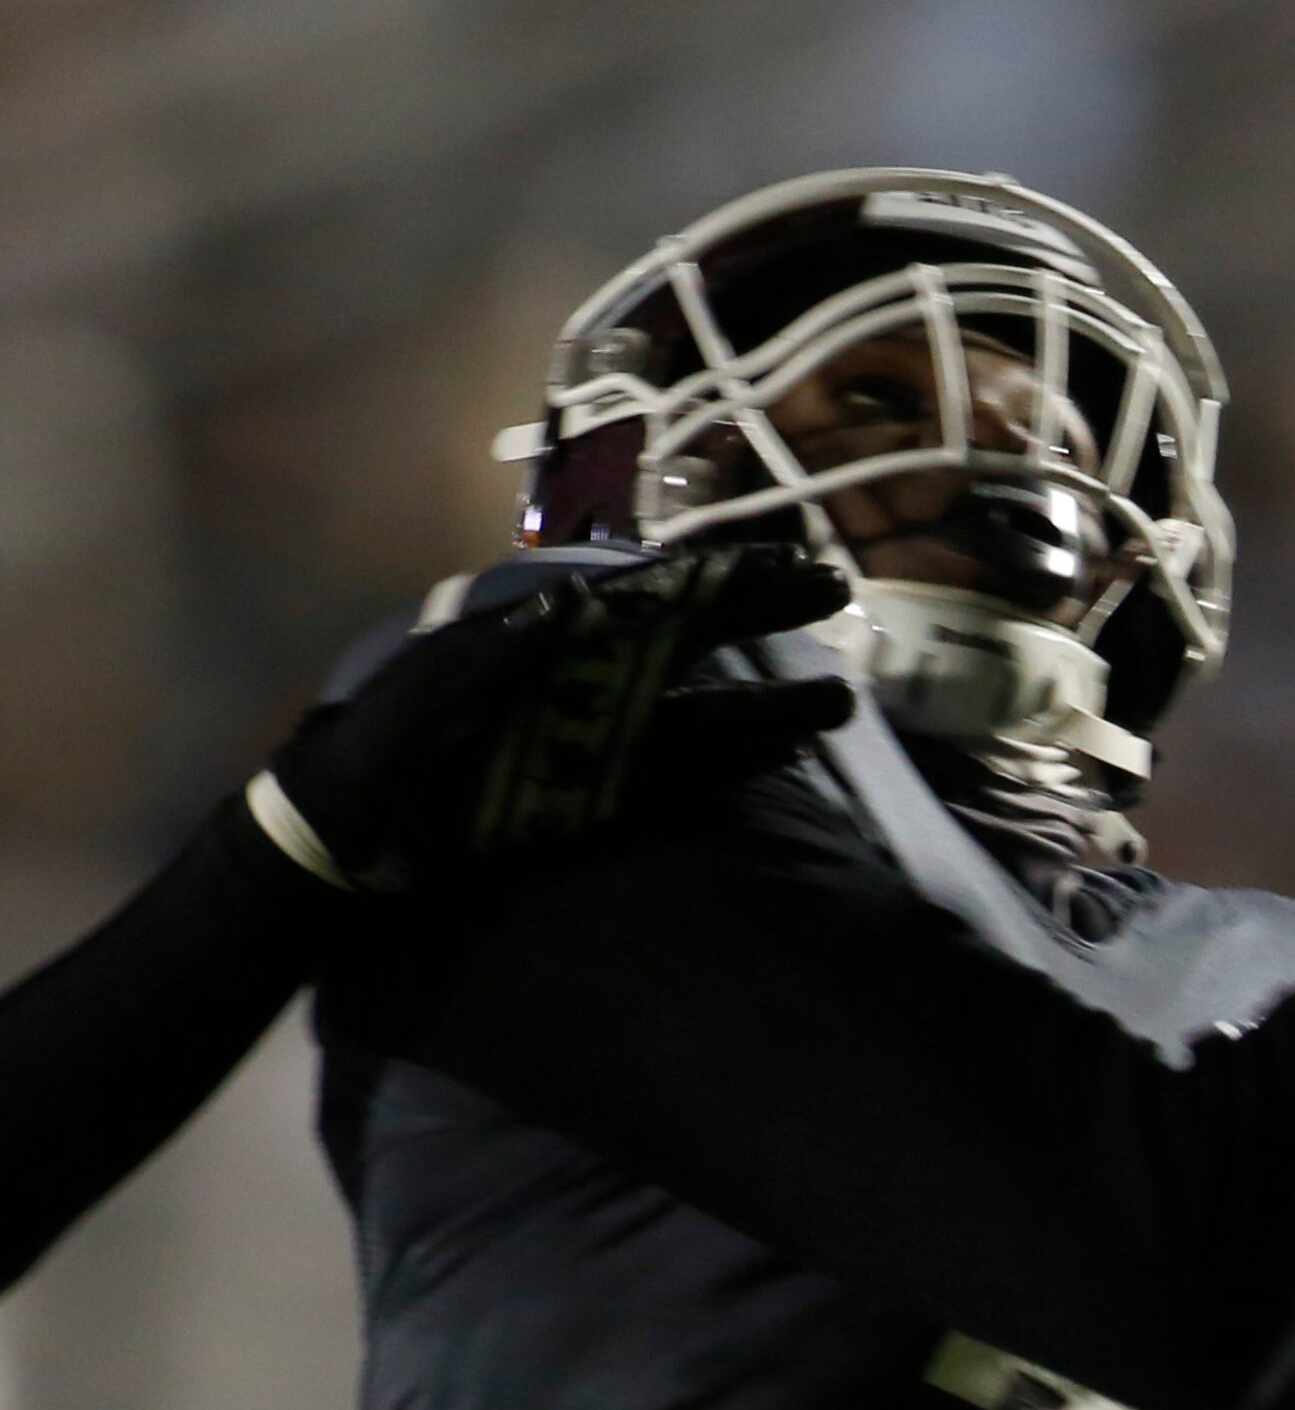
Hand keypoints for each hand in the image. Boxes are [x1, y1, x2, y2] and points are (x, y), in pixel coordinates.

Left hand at [255, 545, 852, 888]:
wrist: (339, 845)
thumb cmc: (368, 761)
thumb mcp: (411, 706)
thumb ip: (482, 660)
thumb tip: (569, 608)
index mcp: (540, 638)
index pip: (641, 592)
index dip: (710, 575)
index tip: (778, 564)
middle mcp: (582, 677)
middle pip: (687, 636)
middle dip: (759, 612)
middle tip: (835, 592)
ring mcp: (599, 738)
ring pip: (701, 708)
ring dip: (769, 702)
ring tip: (841, 697)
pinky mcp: (604, 797)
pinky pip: (684, 775)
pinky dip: (738, 760)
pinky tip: (788, 747)